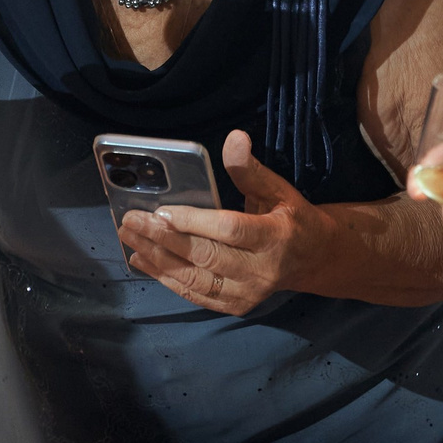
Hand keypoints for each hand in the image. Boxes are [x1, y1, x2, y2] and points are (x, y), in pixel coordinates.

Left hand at [116, 130, 321, 313]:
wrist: (313, 259)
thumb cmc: (290, 218)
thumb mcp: (278, 189)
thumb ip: (250, 168)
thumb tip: (234, 137)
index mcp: (275, 236)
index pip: (229, 229)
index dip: (193, 221)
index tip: (161, 211)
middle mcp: (262, 270)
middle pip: (206, 256)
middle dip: (163, 239)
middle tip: (131, 221)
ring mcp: (248, 293)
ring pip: (196, 279)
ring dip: (158, 259)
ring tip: (130, 239)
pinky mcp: (236, 306)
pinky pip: (196, 295)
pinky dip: (167, 279)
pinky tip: (144, 261)